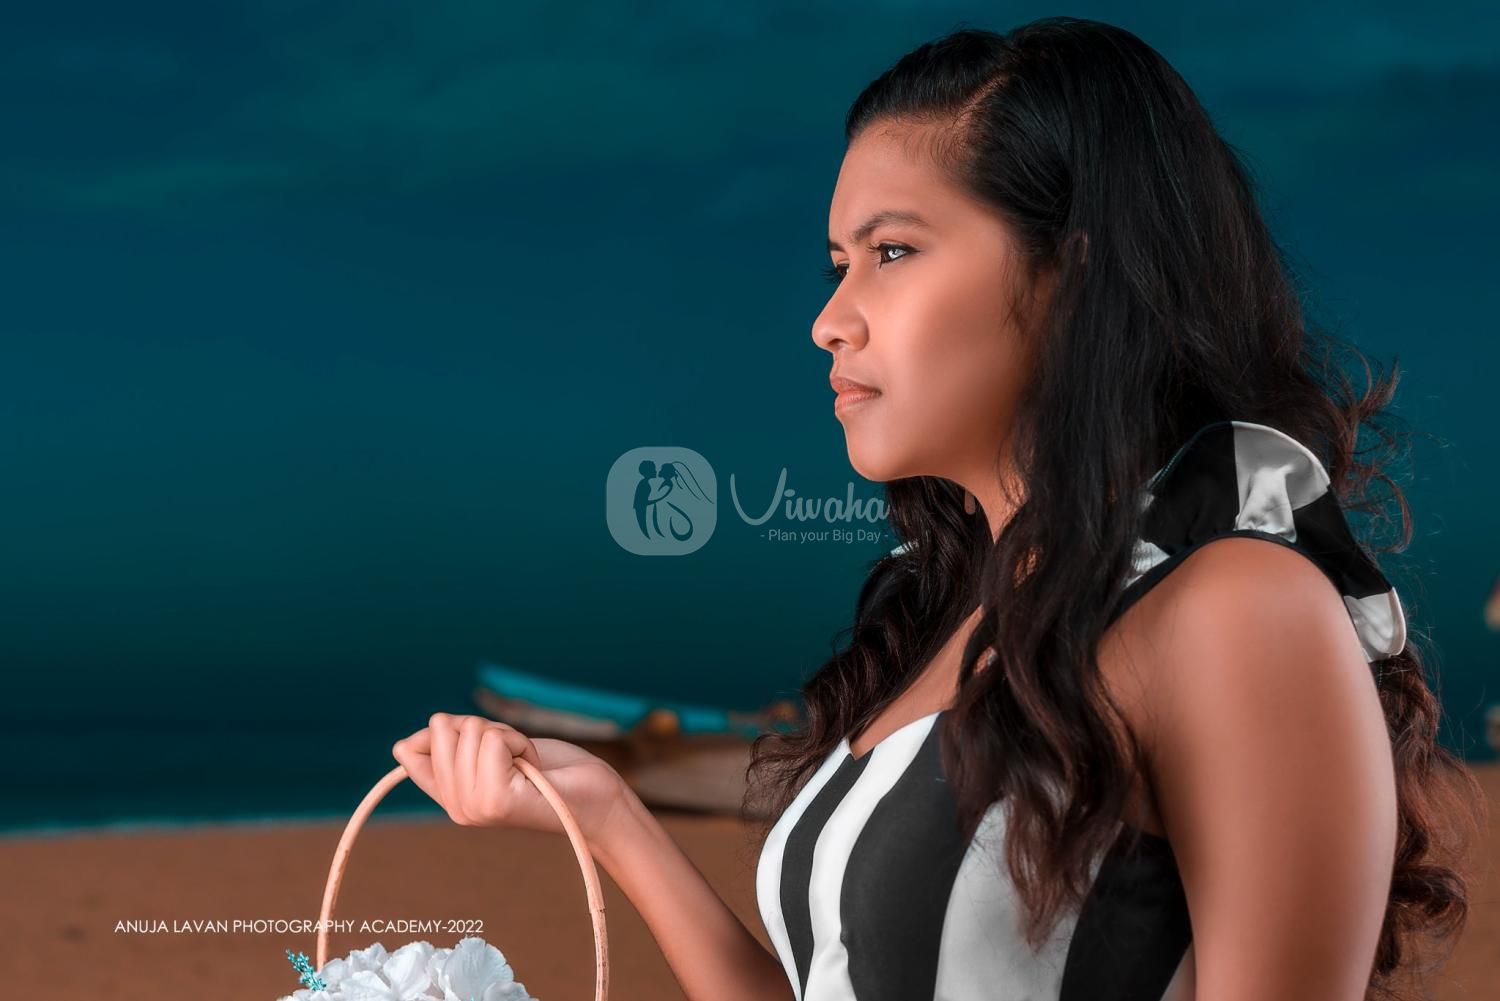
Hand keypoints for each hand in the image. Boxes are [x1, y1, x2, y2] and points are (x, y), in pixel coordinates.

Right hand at [392, 712, 625, 841]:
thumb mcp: (495, 748)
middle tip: (514, 757)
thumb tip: (410, 740)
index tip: (486, 746)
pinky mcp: (496, 800)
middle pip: (443, 728)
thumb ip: (455, 742)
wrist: (597, 800)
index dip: (450, 730)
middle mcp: (456, 808)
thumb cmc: (551, 771)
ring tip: (526, 765)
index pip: (408, 752)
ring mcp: (473, 807)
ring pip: (472, 731)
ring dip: (508, 736)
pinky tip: (533, 768)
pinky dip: (520, 742)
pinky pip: (494, 740)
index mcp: (450, 796)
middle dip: (486, 728)